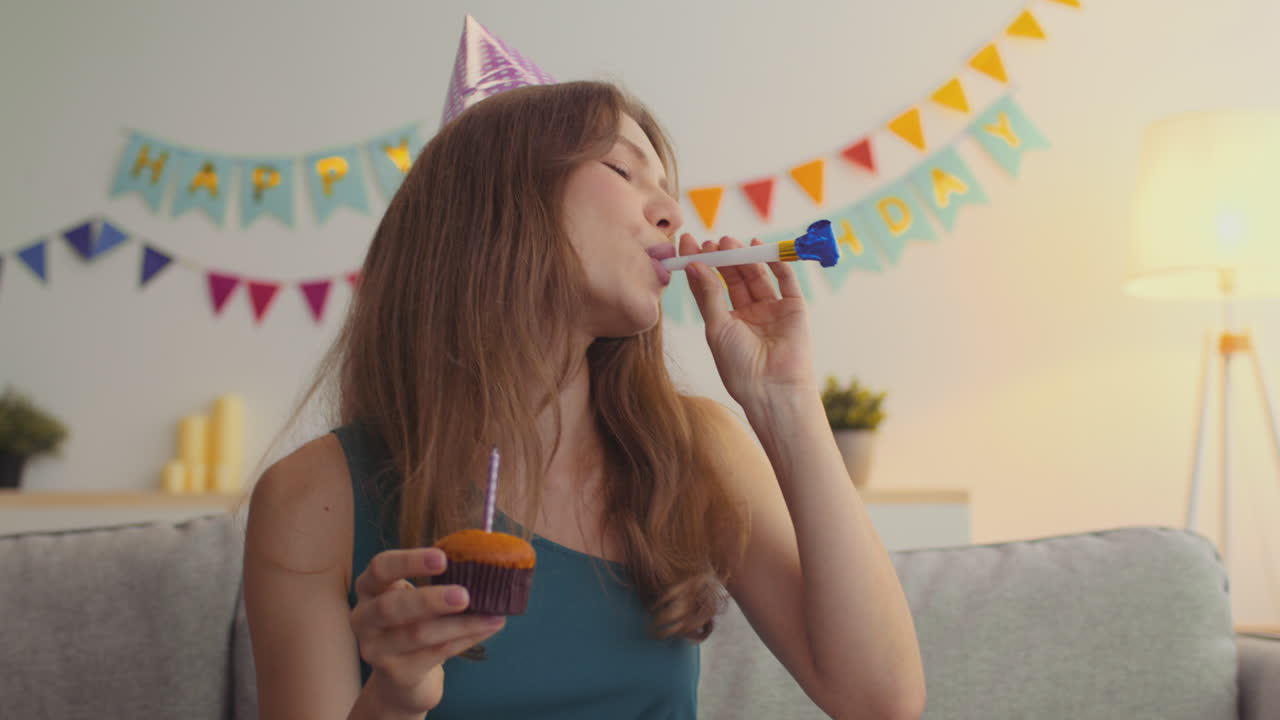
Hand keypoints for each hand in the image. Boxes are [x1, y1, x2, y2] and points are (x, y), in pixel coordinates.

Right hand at [350, 548, 505, 714]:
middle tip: (464, 595)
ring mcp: (375, 649)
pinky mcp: (396, 673)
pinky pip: (435, 654)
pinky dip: (465, 639)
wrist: (400, 677)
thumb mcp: (416, 597)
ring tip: (492, 616)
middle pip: (390, 607)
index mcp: (369, 588)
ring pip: (418, 634)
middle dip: (429, 600)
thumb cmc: (413, 621)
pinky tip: (486, 628)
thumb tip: (484, 563)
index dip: (409, 562)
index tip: (443, 558)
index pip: (380, 568)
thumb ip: (440, 580)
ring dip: (460, 624)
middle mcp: (363, 618)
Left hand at [678, 233, 816, 405]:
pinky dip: (776, 262)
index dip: (700, 264)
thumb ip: (708, 295)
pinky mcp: (793, 308)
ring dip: (744, 256)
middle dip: (722, 257)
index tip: (686, 243)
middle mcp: (748, 313)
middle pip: (734, 277)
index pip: (710, 286)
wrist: (774, 390)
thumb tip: (694, 264)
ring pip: (756, 275)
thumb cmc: (740, 367)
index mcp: (726, 321)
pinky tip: (760, 246)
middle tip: (711, 241)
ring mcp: (772, 309)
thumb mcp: (717, 328)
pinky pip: (785, 280)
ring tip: (729, 241)